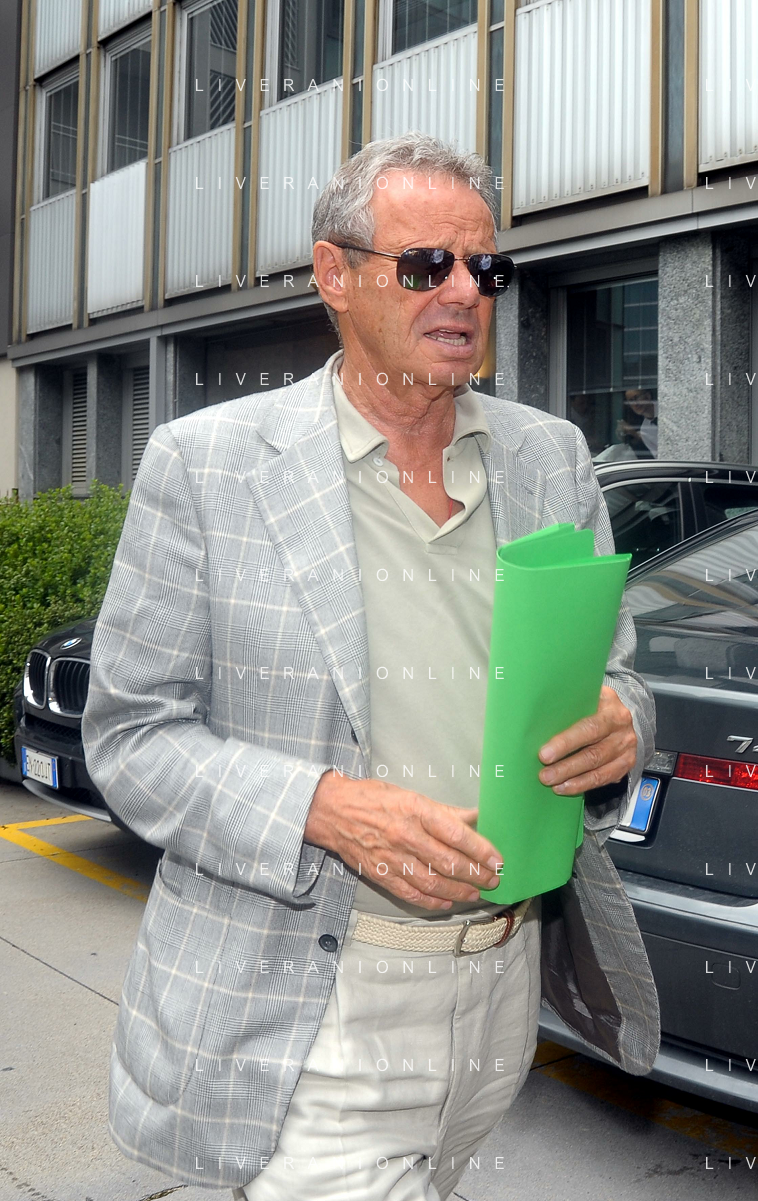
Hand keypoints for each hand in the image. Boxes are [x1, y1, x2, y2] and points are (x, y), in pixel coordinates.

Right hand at [304, 772, 502, 910]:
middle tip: (493, 880)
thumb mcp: (410, 795)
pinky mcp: (380, 875)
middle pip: (449, 862)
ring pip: (433, 882)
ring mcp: (392, 858)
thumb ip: (444, 811)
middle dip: (476, 874)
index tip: (497, 860)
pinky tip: (447, 902)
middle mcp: (406, 835)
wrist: (331, 811)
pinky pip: (411, 893)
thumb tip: (476, 817)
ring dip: (459, 891)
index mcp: (416, 810)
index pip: (457, 834)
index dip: (481, 850)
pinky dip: (432, 901)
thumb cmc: (373, 799)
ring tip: (475, 893)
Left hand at [537, 685, 636, 795]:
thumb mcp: (585, 696)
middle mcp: (622, 729)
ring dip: (572, 780)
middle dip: (566, 767)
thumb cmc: (594, 704)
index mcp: (611, 707)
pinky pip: (604, 779)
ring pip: (598, 770)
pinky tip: (566, 787)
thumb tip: (538, 722)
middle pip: (593, 753)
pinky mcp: (626, 764)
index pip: (588, 728)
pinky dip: (583, 785)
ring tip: (552, 784)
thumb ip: (569, 706)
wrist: (619, 713)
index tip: (544, 754)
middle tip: (544, 775)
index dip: (566, 743)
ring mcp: (626, 749)